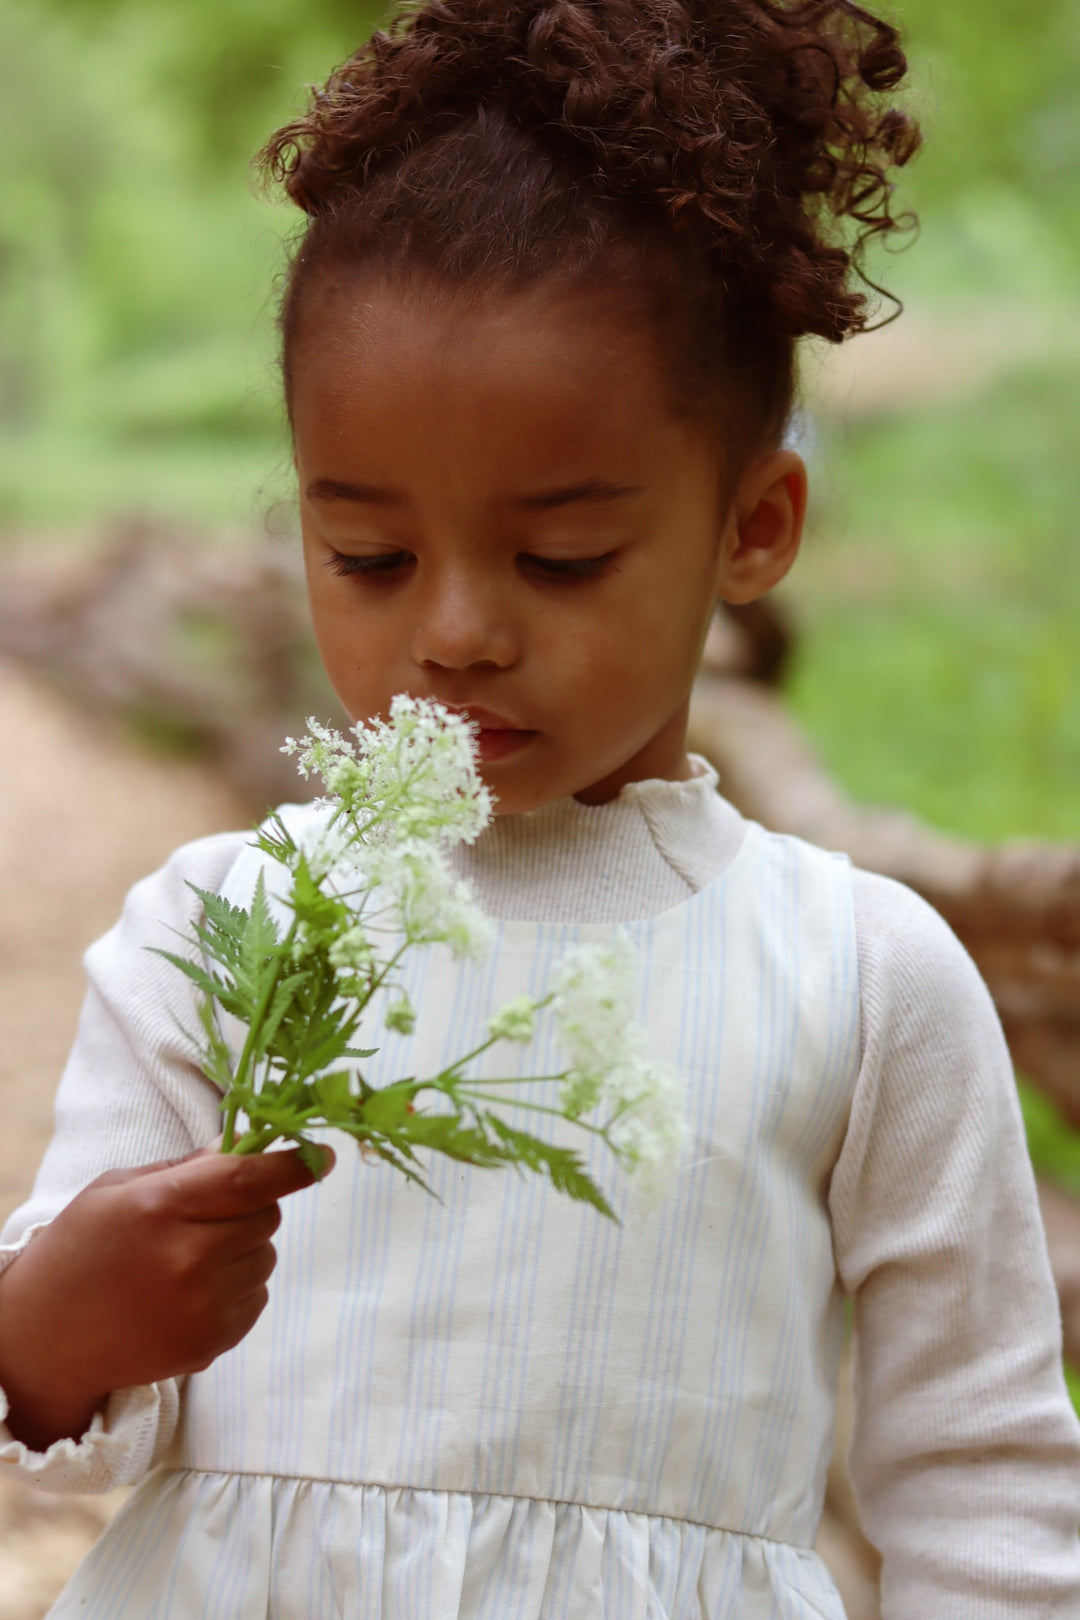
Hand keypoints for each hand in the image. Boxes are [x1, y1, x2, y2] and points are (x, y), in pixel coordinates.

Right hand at [0, 1144, 332, 1450]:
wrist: (47, 1342)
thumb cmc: (79, 1251)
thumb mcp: (118, 1189)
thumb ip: (186, 1167)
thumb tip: (245, 1147)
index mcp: (162, 1207)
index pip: (250, 1178)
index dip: (293, 1165)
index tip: (321, 1156)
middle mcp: (189, 1258)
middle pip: (267, 1216)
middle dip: (252, 1207)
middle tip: (208, 1216)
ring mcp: (203, 1306)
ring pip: (265, 1256)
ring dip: (244, 1249)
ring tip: (189, 1259)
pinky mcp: (212, 1343)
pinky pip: (258, 1296)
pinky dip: (238, 1287)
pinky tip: (190, 1291)